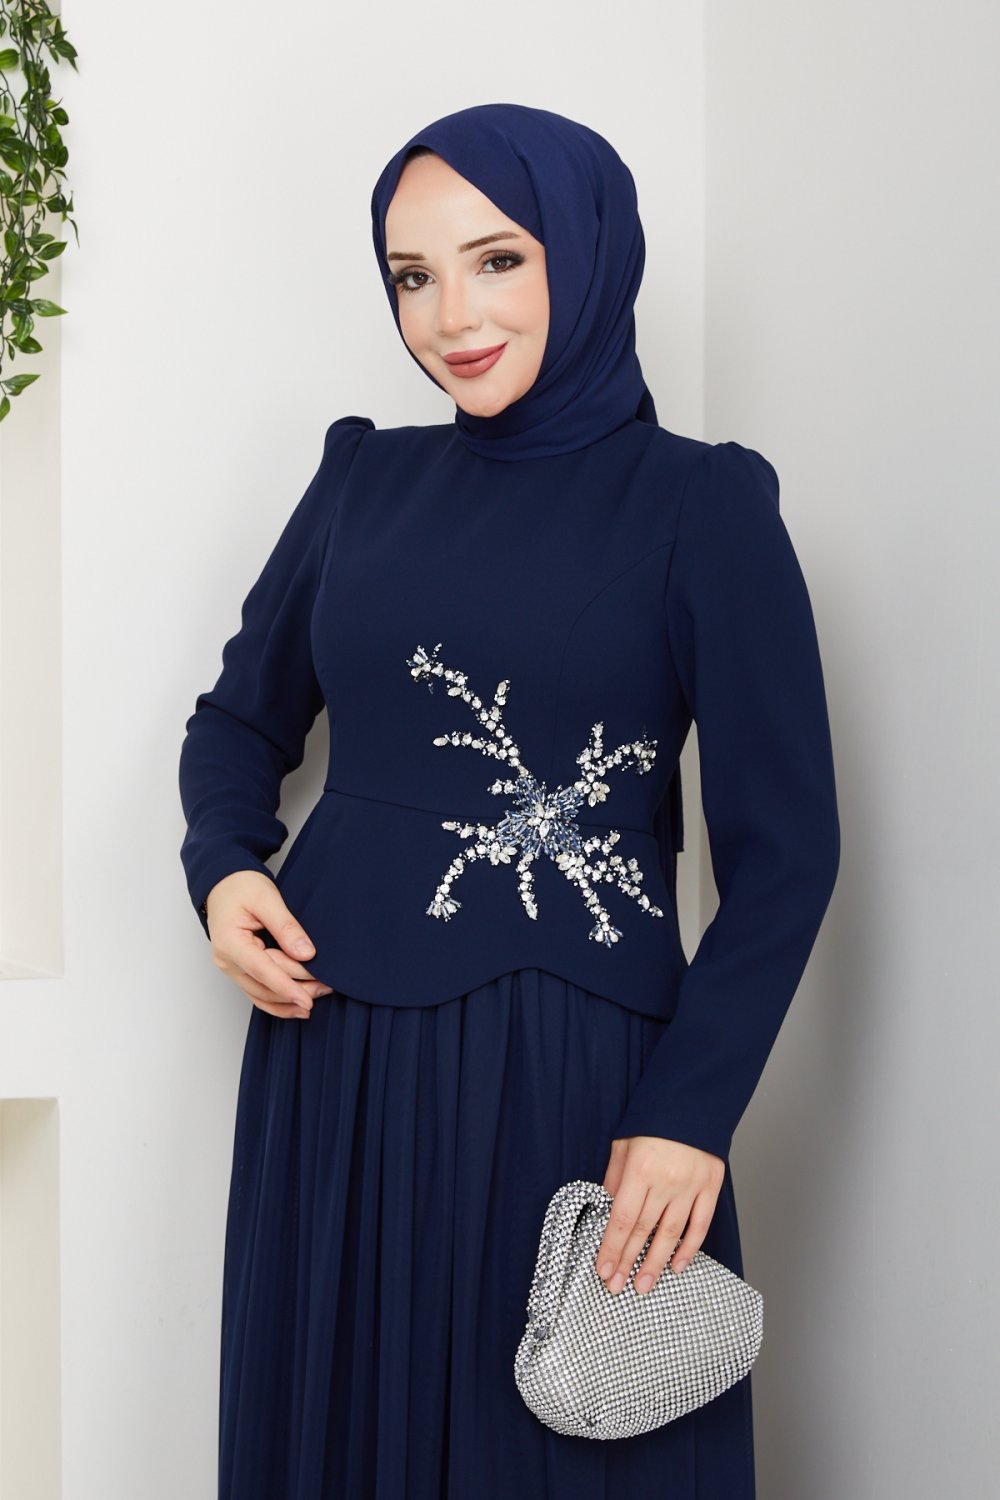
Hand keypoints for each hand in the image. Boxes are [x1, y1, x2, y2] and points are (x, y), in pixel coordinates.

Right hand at [203, 871, 334, 1019]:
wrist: (223, 885)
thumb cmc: (241, 887)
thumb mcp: (266, 899)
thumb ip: (286, 927)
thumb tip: (306, 953)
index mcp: (230, 943)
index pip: (262, 970)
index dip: (286, 987)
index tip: (308, 1000)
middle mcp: (227, 961)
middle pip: (264, 986)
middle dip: (296, 992)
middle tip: (326, 988)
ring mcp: (232, 968)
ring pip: (261, 995)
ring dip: (288, 1001)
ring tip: (316, 998)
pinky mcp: (240, 969)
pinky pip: (258, 992)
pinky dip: (277, 1001)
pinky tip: (296, 1006)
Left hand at [596, 1135, 725, 1294]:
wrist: (692, 1101)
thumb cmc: (653, 1121)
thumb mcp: (623, 1144)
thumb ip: (614, 1178)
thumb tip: (606, 1209)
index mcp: (641, 1170)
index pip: (622, 1219)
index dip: (611, 1249)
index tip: (603, 1271)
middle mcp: (666, 1182)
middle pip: (644, 1231)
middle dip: (628, 1262)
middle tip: (617, 1288)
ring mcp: (691, 1186)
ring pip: (671, 1233)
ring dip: (656, 1263)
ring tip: (643, 1286)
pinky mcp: (711, 1187)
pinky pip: (700, 1224)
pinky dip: (689, 1248)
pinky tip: (677, 1265)